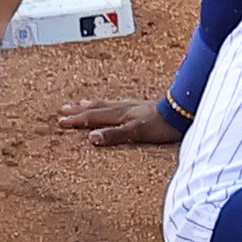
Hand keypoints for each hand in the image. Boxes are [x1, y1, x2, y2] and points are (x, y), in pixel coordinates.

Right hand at [56, 98, 183, 146]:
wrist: (181, 112)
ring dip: (90, 105)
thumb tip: (91, 138)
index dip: (76, 120)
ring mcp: (131, 106)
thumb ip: (114, 135)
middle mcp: (122, 108)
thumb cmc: (161, 125)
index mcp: (119, 115)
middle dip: (78, 110)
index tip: (60, 121)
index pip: (92, 117)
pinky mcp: (140, 107)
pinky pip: (116, 104)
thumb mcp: (136, 133)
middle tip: (62, 109)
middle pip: (95, 108)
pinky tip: (110, 105)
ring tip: (80, 103)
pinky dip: (107, 104)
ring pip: (105, 104)